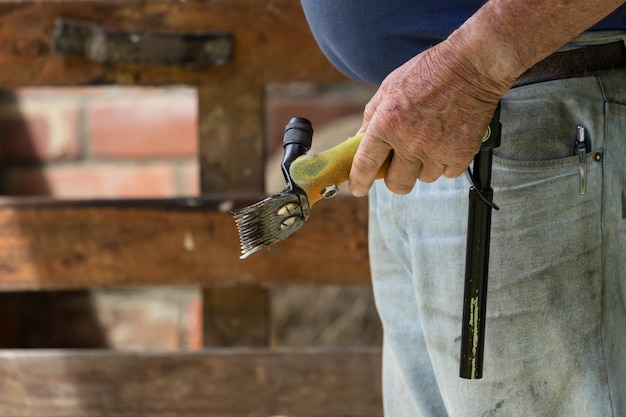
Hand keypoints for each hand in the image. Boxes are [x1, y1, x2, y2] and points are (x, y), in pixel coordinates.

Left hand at [349, 40, 509, 195]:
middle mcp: (411, 142)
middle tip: (399, 165)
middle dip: (394, 178)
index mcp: (387, 124)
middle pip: (396, 184)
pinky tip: (446, 141)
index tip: (358, 188)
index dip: (359, 180)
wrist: (471, 66)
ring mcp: (437, 151)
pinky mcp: (461, 155)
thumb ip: (372, 118)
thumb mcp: (388, 88)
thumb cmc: (428, 72)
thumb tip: (360, 141)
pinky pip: (448, 173)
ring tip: (429, 141)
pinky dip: (446, 162)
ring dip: (423, 166)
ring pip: (424, 178)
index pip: (366, 164)